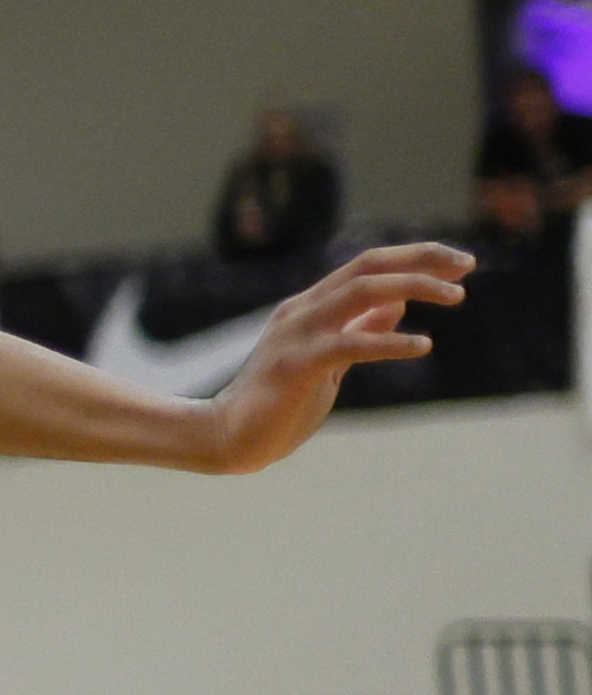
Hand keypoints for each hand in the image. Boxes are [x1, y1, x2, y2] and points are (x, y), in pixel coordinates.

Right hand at [194, 242, 470, 471]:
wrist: (226, 436)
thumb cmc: (278, 403)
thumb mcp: (327, 359)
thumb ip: (357, 329)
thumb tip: (397, 304)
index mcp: (309, 307)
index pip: (367, 266)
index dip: (415, 258)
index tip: (458, 262)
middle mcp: (302, 312)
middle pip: (367, 267)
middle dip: (421, 260)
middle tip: (468, 265)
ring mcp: (297, 336)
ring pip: (360, 292)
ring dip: (414, 287)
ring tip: (456, 296)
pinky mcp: (297, 366)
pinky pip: (350, 344)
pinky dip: (390, 340)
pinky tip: (422, 345)